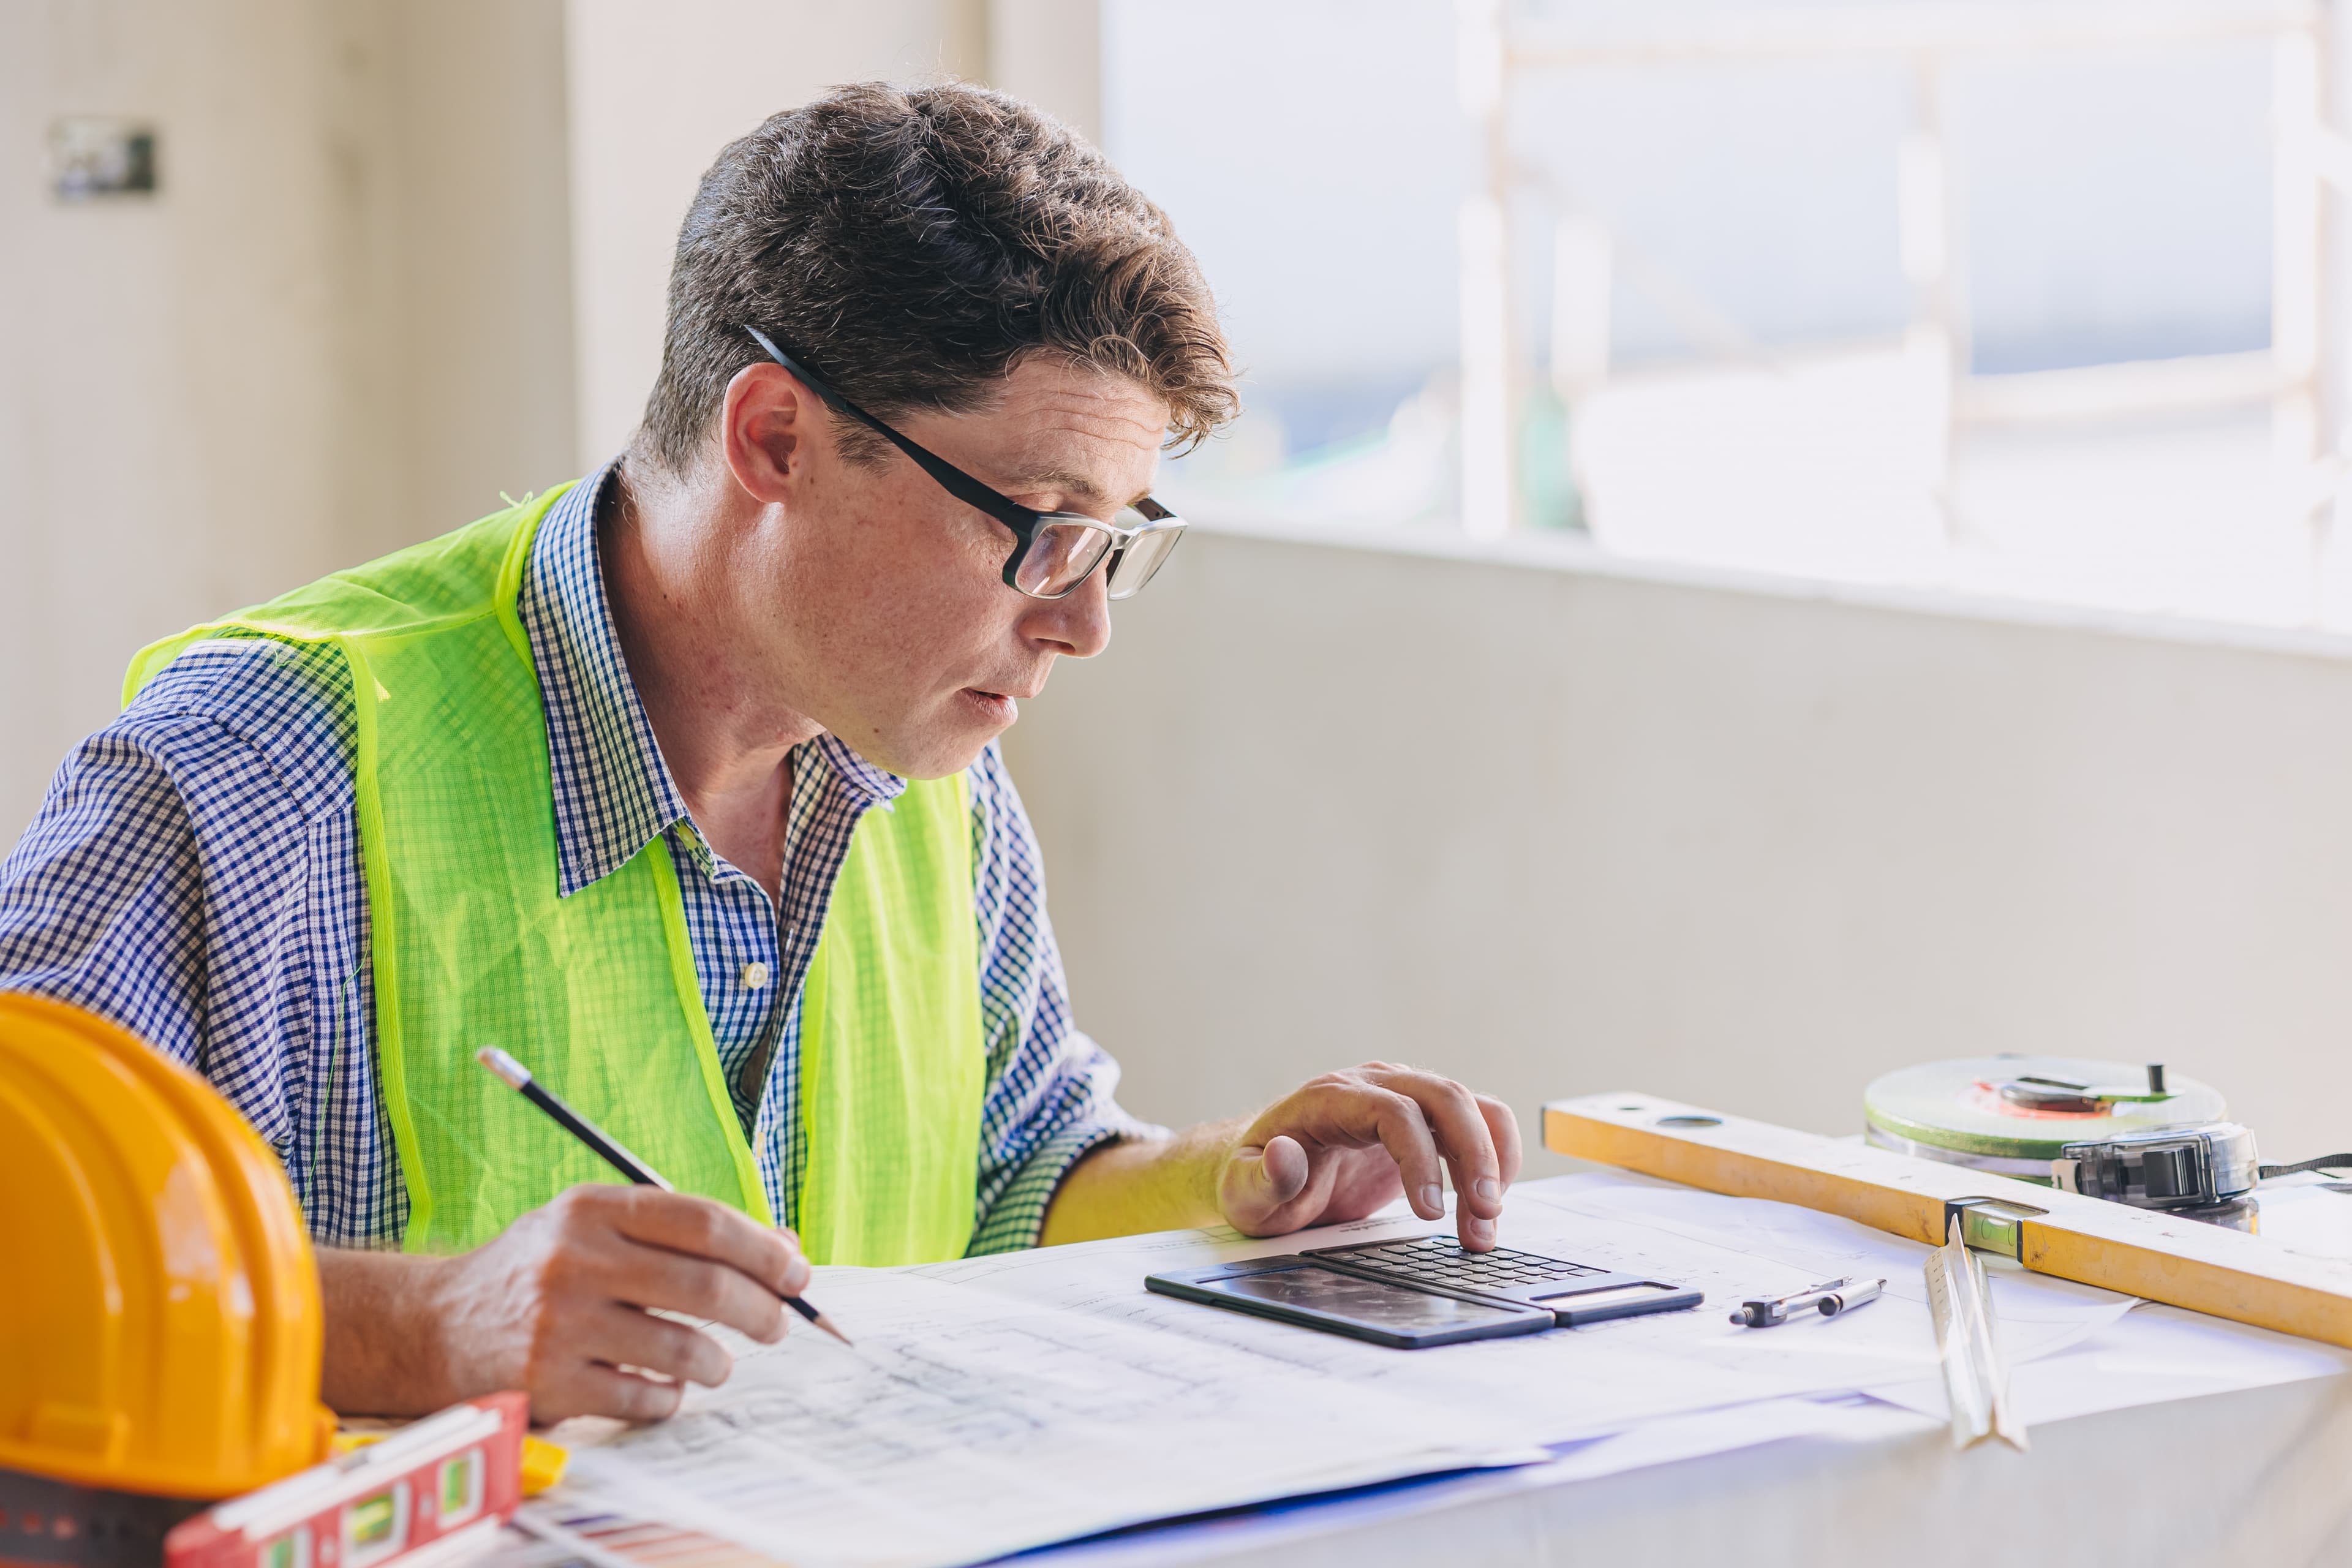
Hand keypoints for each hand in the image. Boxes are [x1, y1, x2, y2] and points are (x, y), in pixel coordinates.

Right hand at [419, 1185, 808, 1421]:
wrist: (436, 1326)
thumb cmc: (540, 1271)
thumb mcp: (598, 1228)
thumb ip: (684, 1232)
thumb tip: (785, 1247)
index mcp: (593, 1208)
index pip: (702, 1221)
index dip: (763, 1249)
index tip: (796, 1271)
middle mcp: (575, 1259)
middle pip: (704, 1285)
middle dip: (761, 1309)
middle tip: (778, 1324)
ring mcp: (559, 1323)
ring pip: (681, 1348)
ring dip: (718, 1361)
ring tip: (717, 1362)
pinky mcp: (549, 1382)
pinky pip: (644, 1398)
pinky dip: (671, 1397)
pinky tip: (667, 1388)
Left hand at [1217, 1063, 1521, 1248]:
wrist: (1267, 1171)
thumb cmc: (1255, 1180)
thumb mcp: (1243, 1192)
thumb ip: (1262, 1179)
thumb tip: (1281, 1156)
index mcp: (1331, 1098)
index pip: (1392, 1110)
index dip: (1419, 1157)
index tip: (1429, 1212)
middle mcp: (1374, 1086)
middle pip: (1444, 1097)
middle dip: (1474, 1155)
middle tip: (1483, 1216)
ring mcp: (1404, 1098)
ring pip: (1470, 1107)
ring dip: (1492, 1161)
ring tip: (1485, 1224)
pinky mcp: (1425, 1121)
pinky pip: (1477, 1122)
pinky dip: (1494, 1158)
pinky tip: (1487, 1204)